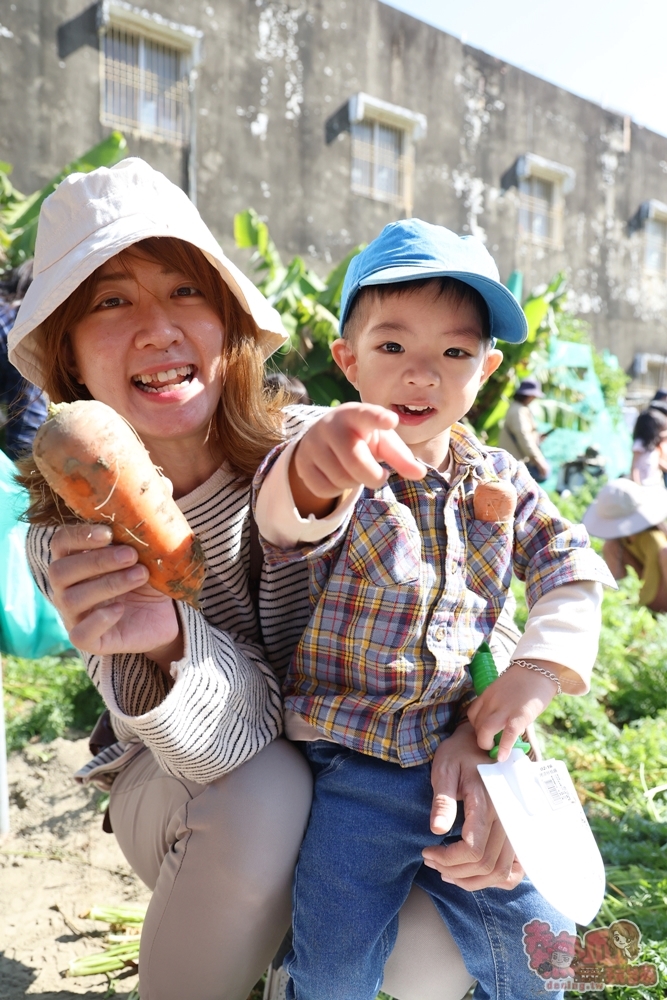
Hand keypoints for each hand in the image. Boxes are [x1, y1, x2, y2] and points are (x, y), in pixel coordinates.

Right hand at [49, 523, 181, 668]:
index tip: (109, 533)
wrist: (165, 613)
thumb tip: (166, 486)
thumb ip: (145, 520)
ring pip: (72, 599)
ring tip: (141, 574)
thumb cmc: (147, 574)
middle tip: (132, 555)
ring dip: (108, 584)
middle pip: (61, 571)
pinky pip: (80, 634)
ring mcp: (75, 615)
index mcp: (75, 559)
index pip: (61, 542)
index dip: (79, 536)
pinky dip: (99, 620)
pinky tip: (120, 609)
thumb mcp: (148, 548)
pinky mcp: (89, 640)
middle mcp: (67, 587)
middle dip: (97, 560)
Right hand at [290, 402, 424, 516]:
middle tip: (380, 477)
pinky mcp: (302, 463)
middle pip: (355, 462)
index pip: (368, 414)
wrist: (323, 437)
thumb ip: (401, 457)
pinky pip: (325, 489)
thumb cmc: (363, 438)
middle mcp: (331, 425)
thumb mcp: (383, 442)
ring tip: (354, 470)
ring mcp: (312, 444)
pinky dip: (337, 490)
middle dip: (373, 477)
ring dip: (354, 483)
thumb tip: (420, 474)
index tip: (391, 420)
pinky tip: (337, 476)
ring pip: (340, 479)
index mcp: (356, 414)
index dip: (379, 418)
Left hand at [422, 723, 523, 890]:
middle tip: (430, 860)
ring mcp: (513, 826)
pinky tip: (473, 874)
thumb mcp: (444, 771)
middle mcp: (506, 818)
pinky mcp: (515, 831)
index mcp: (487, 803)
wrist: (478, 744)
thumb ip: (443, 801)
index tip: (427, 852)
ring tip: (446, 871)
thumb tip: (437, 830)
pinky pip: (514, 868)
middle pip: (485, 864)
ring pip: (500, 871)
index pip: (473, 848)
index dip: (448, 859)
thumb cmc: (458, 756)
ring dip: (471, 879)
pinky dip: (495, 879)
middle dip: (454, 870)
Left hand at [466, 663, 556, 761]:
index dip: (476, 727)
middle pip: (476, 724)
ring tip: (493, 751)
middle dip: (480, 738)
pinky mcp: (520, 715)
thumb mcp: (506, 689)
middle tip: (490, 744)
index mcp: (488, 694)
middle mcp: (492, 702)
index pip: (472, 714)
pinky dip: (503, 747)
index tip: (484, 734)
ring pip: (485, 730)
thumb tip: (505, 723)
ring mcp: (504, 709)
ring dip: (486, 744)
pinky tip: (503, 757)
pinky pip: (508, 734)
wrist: (540, 667)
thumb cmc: (526, 679)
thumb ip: (501, 704)